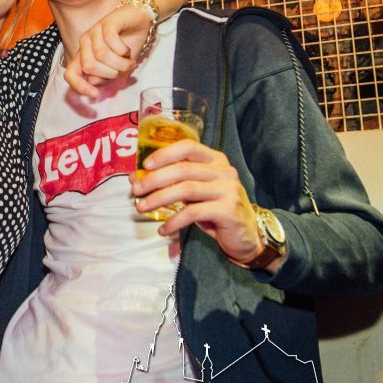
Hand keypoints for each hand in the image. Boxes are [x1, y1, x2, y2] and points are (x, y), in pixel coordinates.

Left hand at [63, 3, 152, 97]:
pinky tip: (127, 49)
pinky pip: (111, 40)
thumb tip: (94, 84)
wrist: (140, 22)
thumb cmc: (126, 46)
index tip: (95, 94)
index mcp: (83, 56)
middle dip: (111, 73)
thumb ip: (104, 77)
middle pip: (89, 67)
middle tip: (124, 69)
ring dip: (121, 63)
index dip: (80, 86)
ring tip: (129, 60)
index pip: (70, 74)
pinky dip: (123, 50)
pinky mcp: (106, 22)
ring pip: (101, 55)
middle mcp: (84, 43)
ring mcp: (93, 31)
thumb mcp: (116, 68)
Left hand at [131, 139, 272, 268]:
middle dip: (154, 179)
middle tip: (135, 190)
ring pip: (186, 190)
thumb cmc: (215, 209)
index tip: (145, 165)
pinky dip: (174, 221)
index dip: (164, 153)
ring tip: (142, 207)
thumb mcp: (196, 192)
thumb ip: (174, 182)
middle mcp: (224, 171)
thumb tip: (137, 177)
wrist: (247, 235)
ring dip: (159, 199)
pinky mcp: (228, 210)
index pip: (188, 147)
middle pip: (183, 169)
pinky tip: (163, 229)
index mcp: (215, 160)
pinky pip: (194, 213)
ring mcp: (228, 190)